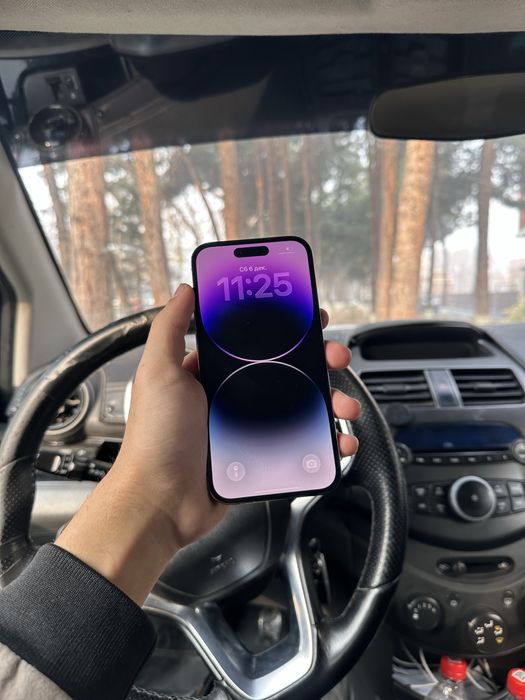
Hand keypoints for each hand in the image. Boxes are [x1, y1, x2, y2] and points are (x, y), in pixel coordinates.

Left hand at [57, 284, 359, 604]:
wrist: (162, 503)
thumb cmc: (155, 439)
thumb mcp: (159, 373)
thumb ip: (170, 328)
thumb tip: (186, 290)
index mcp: (213, 372)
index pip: (256, 339)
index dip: (285, 326)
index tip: (309, 317)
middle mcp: (234, 395)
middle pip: (288, 369)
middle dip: (318, 359)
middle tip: (335, 355)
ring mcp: (250, 427)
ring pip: (301, 405)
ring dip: (330, 399)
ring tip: (344, 404)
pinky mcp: (262, 456)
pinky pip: (301, 442)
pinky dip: (325, 440)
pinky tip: (338, 439)